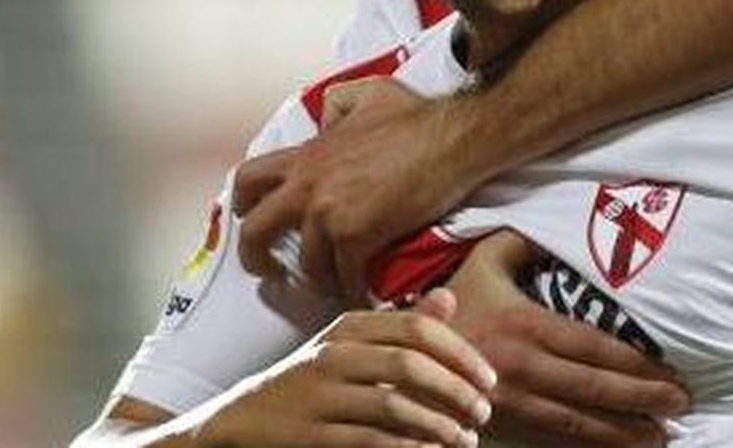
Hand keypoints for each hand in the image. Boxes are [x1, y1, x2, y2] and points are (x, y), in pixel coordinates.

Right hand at [198, 289, 497, 447]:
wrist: (243, 419)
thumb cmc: (310, 381)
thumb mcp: (350, 344)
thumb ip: (401, 324)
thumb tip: (448, 299)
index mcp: (348, 327)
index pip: (416, 328)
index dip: (460, 352)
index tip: (489, 378)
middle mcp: (332, 354)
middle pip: (410, 364)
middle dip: (456, 391)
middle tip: (483, 412)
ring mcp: (318, 394)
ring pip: (393, 406)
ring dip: (439, 426)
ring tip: (464, 439)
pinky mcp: (310, 434)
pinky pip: (370, 441)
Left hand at [233, 77, 472, 301]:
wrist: (450, 138)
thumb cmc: (417, 116)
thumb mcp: (366, 93)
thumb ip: (337, 104)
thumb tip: (327, 117)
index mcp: (306, 155)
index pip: (248, 180)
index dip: (243, 205)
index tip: (250, 220)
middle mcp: (307, 185)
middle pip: (254, 231)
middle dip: (255, 258)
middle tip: (270, 271)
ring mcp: (329, 213)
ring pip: (306, 265)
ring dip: (319, 280)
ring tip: (334, 283)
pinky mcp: (357, 236)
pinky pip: (345, 278)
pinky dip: (353, 290)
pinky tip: (363, 292)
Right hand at [446, 232, 688, 447]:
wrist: (403, 349)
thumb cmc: (452, 301)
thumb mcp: (484, 260)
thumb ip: (521, 241)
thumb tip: (556, 223)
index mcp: (525, 324)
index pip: (593, 348)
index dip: (636, 364)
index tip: (671, 372)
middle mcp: (522, 365)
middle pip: (594, 388)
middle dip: (643, 399)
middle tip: (681, 405)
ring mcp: (512, 400)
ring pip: (578, 422)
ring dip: (624, 432)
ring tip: (661, 435)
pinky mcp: (503, 424)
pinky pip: (553, 438)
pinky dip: (589, 446)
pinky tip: (616, 446)